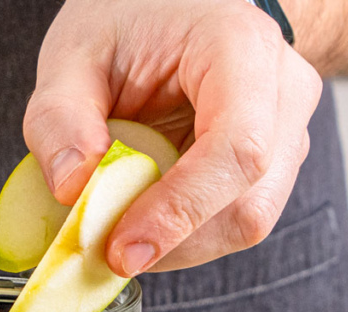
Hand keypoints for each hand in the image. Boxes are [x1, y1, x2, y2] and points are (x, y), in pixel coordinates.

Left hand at [25, 0, 321, 275]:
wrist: (177, 7)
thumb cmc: (133, 18)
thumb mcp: (75, 54)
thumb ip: (60, 119)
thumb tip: (74, 191)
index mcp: (241, 48)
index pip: (236, 149)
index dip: (180, 212)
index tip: (123, 249)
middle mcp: (282, 91)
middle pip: (249, 203)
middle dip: (174, 241)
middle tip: (107, 250)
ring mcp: (287, 131)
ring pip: (246, 222)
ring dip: (179, 245)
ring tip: (122, 230)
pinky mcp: (274, 164)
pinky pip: (235, 219)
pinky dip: (185, 235)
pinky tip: (147, 219)